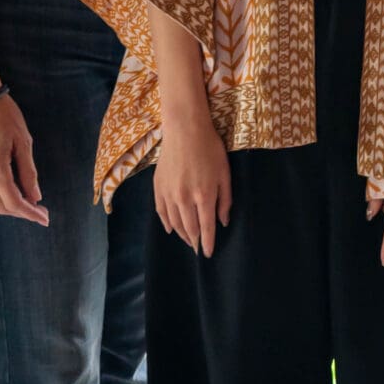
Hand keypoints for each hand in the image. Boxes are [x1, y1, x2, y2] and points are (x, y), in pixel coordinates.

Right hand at [0, 95, 47, 224]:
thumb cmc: (4, 117)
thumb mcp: (23, 142)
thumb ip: (28, 172)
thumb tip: (35, 197)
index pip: (15, 203)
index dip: (31, 214)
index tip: (45, 218)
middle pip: (2, 207)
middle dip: (22, 213)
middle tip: (40, 211)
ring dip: (9, 207)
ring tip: (27, 202)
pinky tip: (9, 191)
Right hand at [153, 110, 231, 256]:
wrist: (185, 130)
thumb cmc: (210, 148)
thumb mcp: (225, 173)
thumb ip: (225, 200)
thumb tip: (223, 222)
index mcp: (204, 195)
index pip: (206, 227)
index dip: (208, 243)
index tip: (208, 254)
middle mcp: (185, 198)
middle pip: (190, 229)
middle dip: (195, 242)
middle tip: (198, 249)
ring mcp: (169, 194)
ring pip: (175, 223)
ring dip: (182, 234)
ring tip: (189, 240)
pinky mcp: (158, 188)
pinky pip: (161, 212)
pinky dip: (167, 223)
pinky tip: (172, 228)